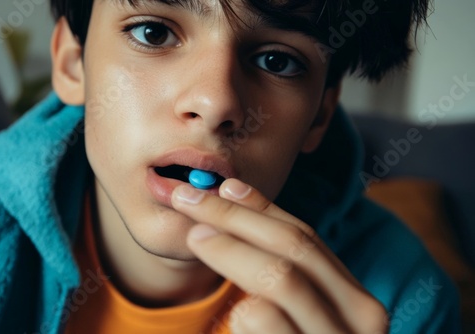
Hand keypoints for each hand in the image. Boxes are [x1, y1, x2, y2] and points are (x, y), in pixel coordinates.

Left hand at [171, 178, 387, 333]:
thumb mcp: (295, 307)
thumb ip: (274, 263)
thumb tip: (230, 195)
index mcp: (354, 299)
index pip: (306, 238)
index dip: (261, 208)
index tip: (223, 186)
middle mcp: (360, 320)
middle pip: (293, 248)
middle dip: (236, 218)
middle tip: (190, 201)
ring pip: (280, 280)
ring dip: (231, 251)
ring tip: (196, 238)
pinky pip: (264, 320)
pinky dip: (243, 310)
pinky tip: (230, 314)